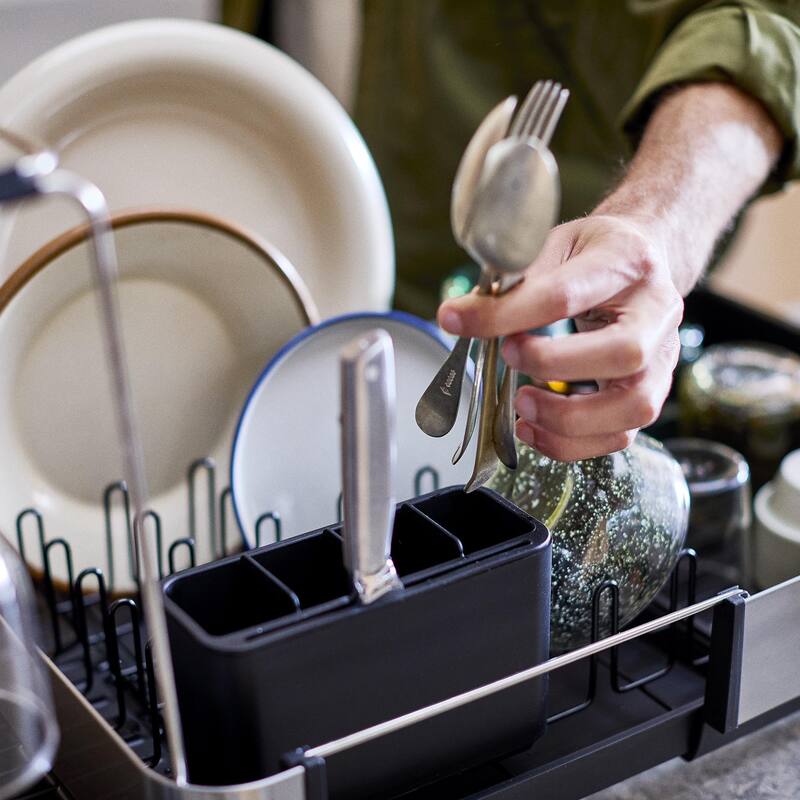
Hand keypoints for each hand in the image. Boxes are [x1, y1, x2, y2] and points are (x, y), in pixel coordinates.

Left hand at [437, 214, 682, 460]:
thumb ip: (516, 280)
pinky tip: (534, 427)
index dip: (506, 313)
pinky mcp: (649, 394)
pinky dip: (571, 443)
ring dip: (567, 419)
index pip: (566, 294)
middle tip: (508, 357)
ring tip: (521, 405)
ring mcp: (661, 359)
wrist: (645, 259)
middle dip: (554, 366)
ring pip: (633, 407)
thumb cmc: (596, 253)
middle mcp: (656, 314)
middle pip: (624, 354)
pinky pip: (619, 435)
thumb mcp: (557, 244)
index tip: (456, 320)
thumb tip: (462, 316)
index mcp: (626, 262)